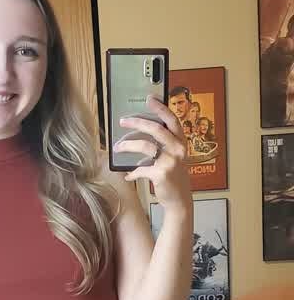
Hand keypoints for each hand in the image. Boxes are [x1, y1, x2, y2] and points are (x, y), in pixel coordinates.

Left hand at [114, 96, 190, 210]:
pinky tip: (128, 176)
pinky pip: (141, 169)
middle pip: (155, 129)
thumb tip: (139, 134)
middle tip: (123, 121)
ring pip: (145, 146)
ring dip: (128, 145)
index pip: (172, 121)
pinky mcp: (161, 174)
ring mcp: (171, 161)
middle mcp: (178, 150)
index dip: (161, 108)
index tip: (149, 99)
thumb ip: (163, 146)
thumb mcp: (173, 158)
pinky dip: (132, 173)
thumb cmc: (174, 177)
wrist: (180, 200)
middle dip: (137, 122)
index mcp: (181, 143)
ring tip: (117, 147)